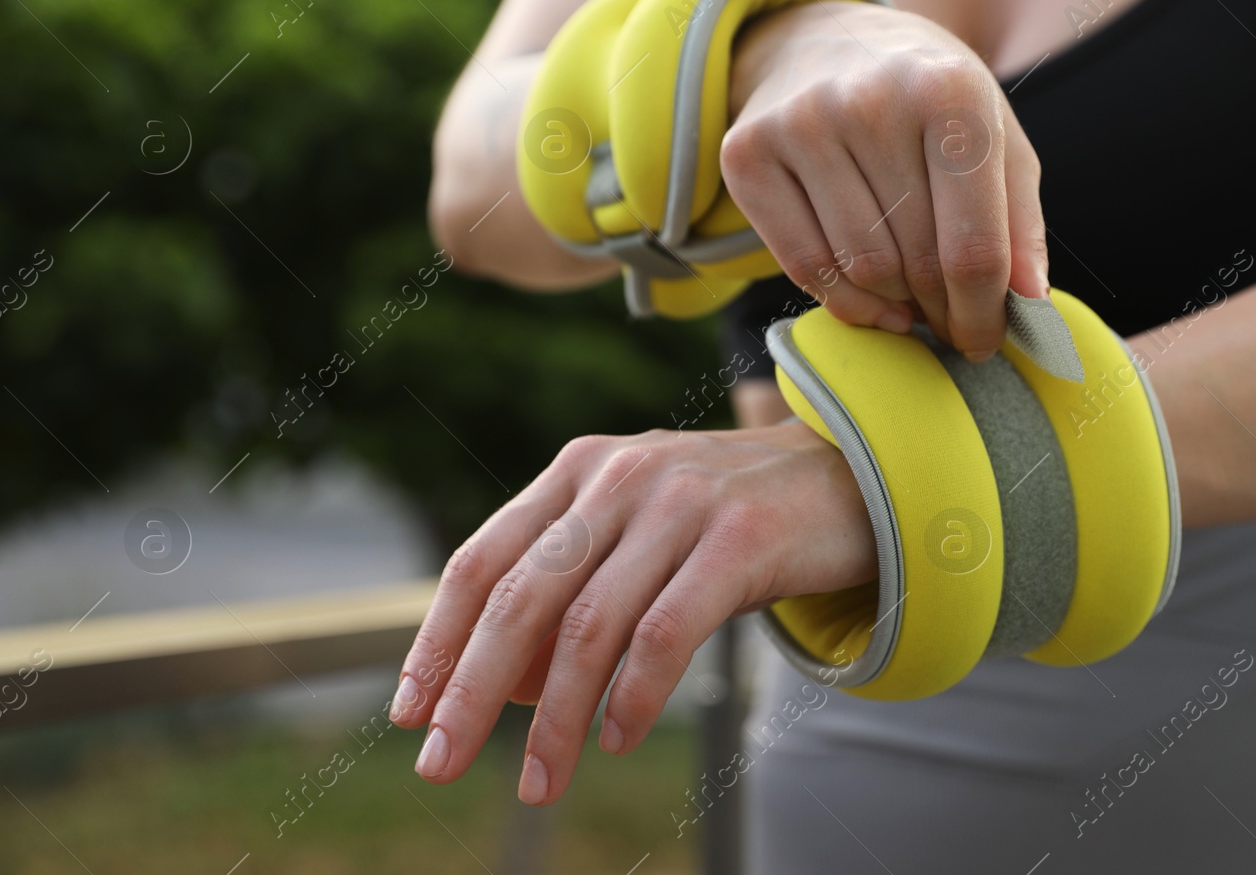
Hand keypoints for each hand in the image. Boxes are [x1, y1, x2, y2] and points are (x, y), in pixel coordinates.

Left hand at [389, 419, 874, 802]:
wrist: (845, 475)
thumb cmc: (725, 519)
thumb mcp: (636, 537)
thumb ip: (570, 594)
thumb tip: (505, 687)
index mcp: (577, 472)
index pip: (482, 560)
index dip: (438, 639)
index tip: (410, 711)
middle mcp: (617, 479)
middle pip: (520, 596)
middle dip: (471, 689)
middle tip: (439, 763)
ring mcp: (679, 503)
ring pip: (590, 626)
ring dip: (555, 719)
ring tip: (539, 783)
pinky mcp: (740, 537)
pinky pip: (666, 633)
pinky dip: (633, 696)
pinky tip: (615, 739)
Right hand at [722, 0, 1049, 359]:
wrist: (821, 39)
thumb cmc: (925, 98)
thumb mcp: (993, 132)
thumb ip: (1019, 218)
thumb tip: (1031, 305)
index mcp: (949, 91)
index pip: (974, 244)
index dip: (985, 312)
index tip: (987, 341)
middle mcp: (870, 100)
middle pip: (918, 263)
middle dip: (942, 311)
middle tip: (950, 324)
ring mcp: (801, 124)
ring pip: (862, 270)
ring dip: (894, 305)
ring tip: (912, 299)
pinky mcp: (747, 153)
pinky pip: (804, 265)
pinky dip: (843, 301)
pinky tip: (870, 299)